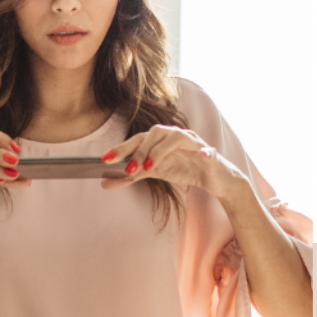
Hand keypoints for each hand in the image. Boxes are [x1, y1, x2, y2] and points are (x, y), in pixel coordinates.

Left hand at [100, 125, 243, 200]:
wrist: (212, 178)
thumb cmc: (183, 169)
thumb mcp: (154, 173)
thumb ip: (130, 176)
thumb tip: (104, 182)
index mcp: (160, 138)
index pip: (138, 138)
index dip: (122, 147)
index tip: (105, 159)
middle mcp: (174, 135)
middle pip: (154, 133)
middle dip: (139, 150)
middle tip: (128, 168)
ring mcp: (193, 142)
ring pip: (175, 137)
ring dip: (160, 151)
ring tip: (149, 167)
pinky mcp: (210, 153)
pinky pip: (207, 151)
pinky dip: (204, 153)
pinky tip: (202, 157)